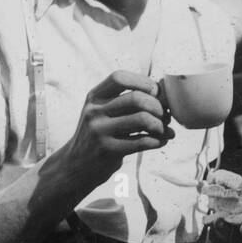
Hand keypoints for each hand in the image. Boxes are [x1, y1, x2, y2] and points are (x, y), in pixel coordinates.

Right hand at [58, 71, 172, 189]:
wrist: (76, 164)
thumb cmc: (100, 133)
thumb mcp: (103, 112)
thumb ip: (125, 100)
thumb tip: (163, 93)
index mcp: (94, 97)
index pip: (120, 77)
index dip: (143, 82)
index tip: (155, 94)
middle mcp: (95, 111)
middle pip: (136, 98)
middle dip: (158, 107)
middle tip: (164, 116)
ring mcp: (100, 131)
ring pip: (143, 119)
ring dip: (161, 125)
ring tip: (164, 130)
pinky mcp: (108, 150)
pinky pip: (143, 141)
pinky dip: (159, 140)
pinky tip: (161, 141)